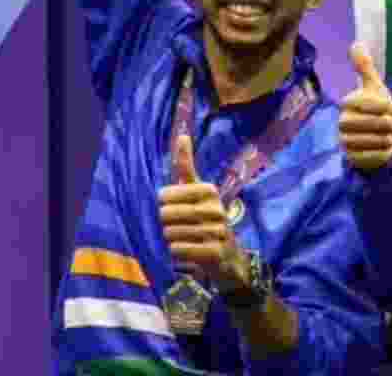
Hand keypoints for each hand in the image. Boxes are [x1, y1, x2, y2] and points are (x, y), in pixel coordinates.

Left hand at [159, 135, 244, 287]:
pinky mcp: (214, 252)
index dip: (164, 202)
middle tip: (179, 226)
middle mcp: (216, 208)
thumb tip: (181, 135)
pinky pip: (178, 249)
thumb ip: (186, 166)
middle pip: (165, 214)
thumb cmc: (205, 218)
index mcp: (209, 190)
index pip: (166, 194)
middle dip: (166, 223)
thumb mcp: (196, 191)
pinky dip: (176, 252)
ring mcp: (217, 230)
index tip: (175, 205)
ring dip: (171, 238)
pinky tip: (187, 250)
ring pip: (170, 233)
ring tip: (185, 238)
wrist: (227, 256)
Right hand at [339, 42, 391, 171]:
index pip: (378, 105)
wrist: (371, 137)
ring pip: (381, 140)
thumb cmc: (375, 109)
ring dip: (390, 138)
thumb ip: (364, 67)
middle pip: (381, 124)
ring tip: (388, 136)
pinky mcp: (352, 160)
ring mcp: (345, 143)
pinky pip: (379, 156)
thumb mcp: (373, 87)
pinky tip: (384, 148)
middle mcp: (342, 123)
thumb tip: (356, 43)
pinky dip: (386, 153)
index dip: (390, 108)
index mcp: (347, 104)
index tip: (390, 109)